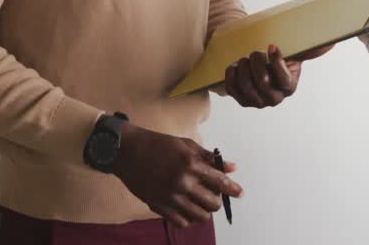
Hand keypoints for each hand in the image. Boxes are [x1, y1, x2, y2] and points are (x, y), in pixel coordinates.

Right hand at [113, 123, 242, 227]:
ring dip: (204, 211)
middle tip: (213, 194)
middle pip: (213, 203)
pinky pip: (182, 222)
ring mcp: (170, 197)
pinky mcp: (159, 206)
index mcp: (190, 164)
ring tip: (200, 202)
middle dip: (217, 200)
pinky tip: (187, 209)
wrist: (128, 152)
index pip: (220, 182)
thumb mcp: (186, 145)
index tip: (240, 193)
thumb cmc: (158, 145)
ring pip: (200, 216)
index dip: (233, 189)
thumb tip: (232, 167)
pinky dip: (189, 218)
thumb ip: (209, 158)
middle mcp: (182, 182)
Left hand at [224, 44, 306, 107]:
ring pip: (246, 84)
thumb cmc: (281, 61)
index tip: (271, 45)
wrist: (264, 72)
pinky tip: (237, 66)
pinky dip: (231, 73)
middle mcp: (275, 98)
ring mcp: (257, 102)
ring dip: (243, 66)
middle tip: (256, 52)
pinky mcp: (242, 100)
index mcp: (289, 87)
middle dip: (257, 61)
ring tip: (246, 58)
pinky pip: (232, 87)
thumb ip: (310, 50)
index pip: (283, 77)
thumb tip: (329, 44)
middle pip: (263, 81)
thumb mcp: (295, 55)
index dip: (276, 61)